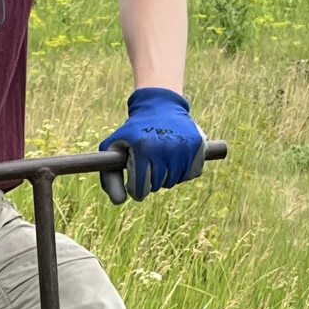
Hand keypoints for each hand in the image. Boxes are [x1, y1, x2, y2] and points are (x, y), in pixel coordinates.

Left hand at [98, 87, 205, 203]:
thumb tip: (119, 202)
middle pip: (157, 187)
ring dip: (166, 175)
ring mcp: (183, 148)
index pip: (139, 189)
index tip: (133, 182)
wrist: (160, 106)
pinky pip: (191, 174)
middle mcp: (165, 149)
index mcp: (142, 149)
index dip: (135, 189)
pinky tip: (176, 156)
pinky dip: (183, 170)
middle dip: (150, 180)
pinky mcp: (198, 146)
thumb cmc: (133, 132)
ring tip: (160, 158)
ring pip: (174, 181)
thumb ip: (110, 178)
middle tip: (148, 164)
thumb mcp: (113, 148)